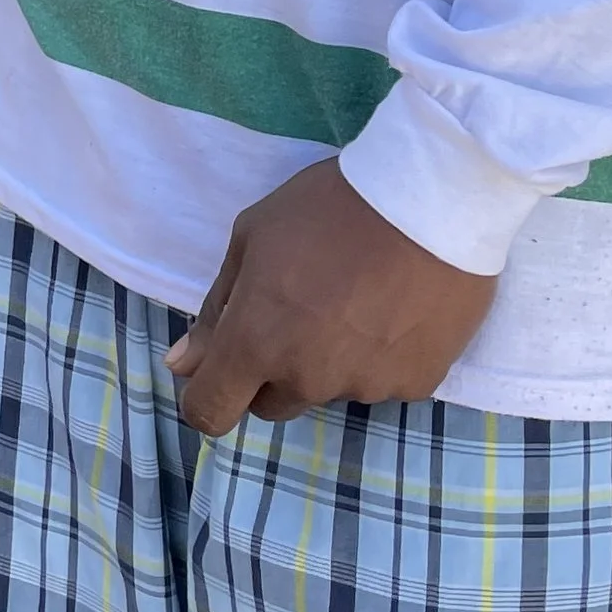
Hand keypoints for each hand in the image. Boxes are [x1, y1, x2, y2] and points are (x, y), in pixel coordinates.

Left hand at [165, 156, 496, 436]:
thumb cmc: (326, 208)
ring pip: (328, 389)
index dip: (207, 395)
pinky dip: (378, 358)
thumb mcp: (252, 238)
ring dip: (327, 361)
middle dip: (270, 372)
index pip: (210, 412)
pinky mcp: (415, 385)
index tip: (220, 371)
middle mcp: (306, 379)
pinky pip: (380, 382)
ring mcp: (364, 387)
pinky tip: (394, 309)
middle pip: (271, 403)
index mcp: (256, 343)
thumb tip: (181, 365)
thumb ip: (215, 310)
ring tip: (356, 298)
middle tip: (298, 312)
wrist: (429, 199)